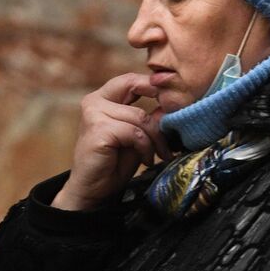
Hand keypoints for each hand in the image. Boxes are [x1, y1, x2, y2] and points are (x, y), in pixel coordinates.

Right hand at [52, 73, 173, 209]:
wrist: (92, 191)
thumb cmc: (114, 163)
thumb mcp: (137, 136)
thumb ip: (150, 118)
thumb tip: (173, 104)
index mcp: (101, 98)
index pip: (131, 79)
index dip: (154, 83)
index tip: (177, 93)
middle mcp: (94, 101)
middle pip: (136, 89)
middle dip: (159, 108)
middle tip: (174, 128)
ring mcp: (93, 114)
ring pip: (140, 116)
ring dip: (156, 138)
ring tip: (159, 154)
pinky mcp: (98, 130)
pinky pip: (134, 133)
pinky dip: (145, 148)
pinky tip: (146, 160)